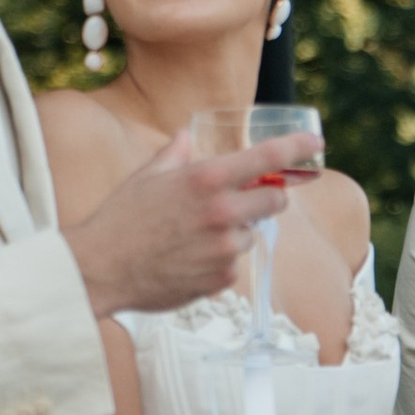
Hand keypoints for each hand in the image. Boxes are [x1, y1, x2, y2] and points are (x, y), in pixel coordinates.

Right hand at [71, 133, 288, 319]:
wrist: (97, 270)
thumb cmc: (119, 219)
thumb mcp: (147, 177)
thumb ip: (174, 153)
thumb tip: (186, 135)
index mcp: (206, 178)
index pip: (268, 157)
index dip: (298, 147)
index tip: (317, 141)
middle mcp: (222, 212)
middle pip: (275, 199)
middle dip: (267, 196)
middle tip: (243, 201)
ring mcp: (224, 248)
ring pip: (250, 234)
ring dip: (234, 233)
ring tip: (192, 237)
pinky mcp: (221, 279)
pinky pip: (233, 264)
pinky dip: (218, 261)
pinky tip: (187, 260)